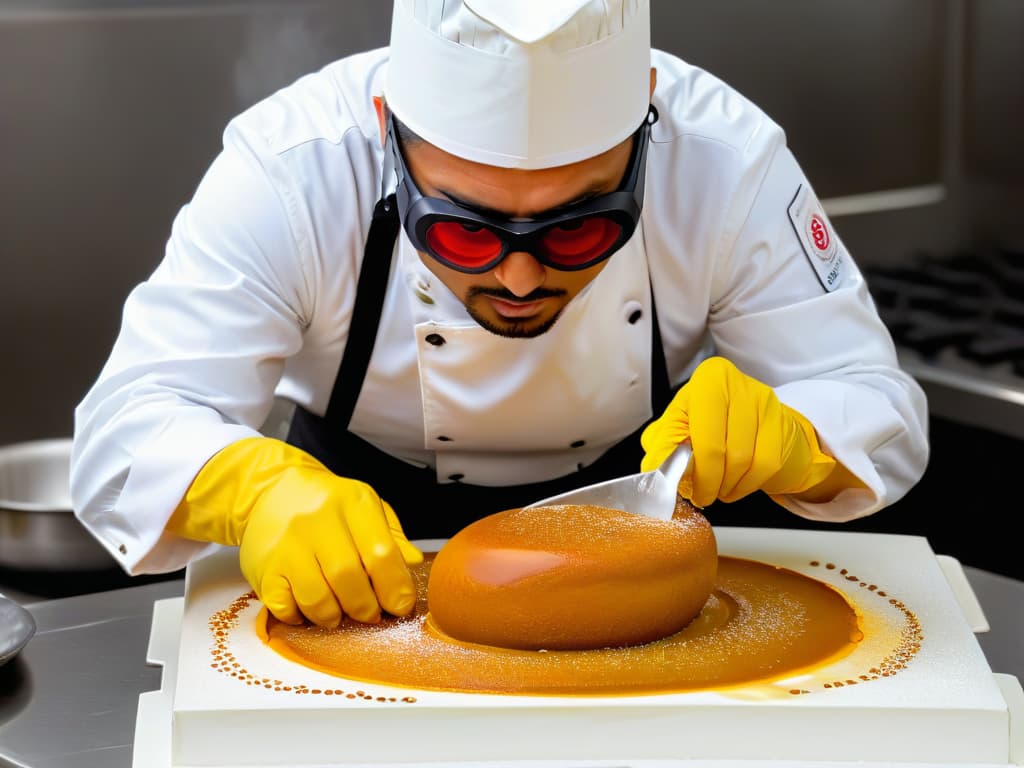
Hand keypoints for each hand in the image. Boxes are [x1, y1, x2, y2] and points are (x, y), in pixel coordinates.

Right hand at [167, 437, 422, 626]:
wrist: (271, 491)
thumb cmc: (328, 505)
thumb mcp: (366, 507)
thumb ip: (392, 536)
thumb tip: (414, 564)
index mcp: (352, 502)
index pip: (381, 553)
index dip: (395, 587)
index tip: (401, 607)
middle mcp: (317, 520)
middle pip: (349, 579)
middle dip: (366, 608)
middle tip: (370, 614)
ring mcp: (287, 544)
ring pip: (317, 599)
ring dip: (335, 617)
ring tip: (340, 612)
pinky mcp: (264, 567)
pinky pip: (287, 608)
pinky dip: (303, 618)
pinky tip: (310, 608)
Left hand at [640, 357, 837, 507]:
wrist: (752, 421)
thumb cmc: (710, 423)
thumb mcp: (678, 428)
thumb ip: (662, 446)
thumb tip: (653, 470)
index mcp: (707, 380)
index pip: (697, 435)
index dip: (691, 470)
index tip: (686, 488)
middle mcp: (736, 384)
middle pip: (721, 450)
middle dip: (708, 482)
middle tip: (702, 495)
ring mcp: (764, 403)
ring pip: (744, 461)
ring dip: (728, 485)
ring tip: (718, 488)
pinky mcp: (783, 423)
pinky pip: (766, 466)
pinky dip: (748, 485)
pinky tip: (737, 484)